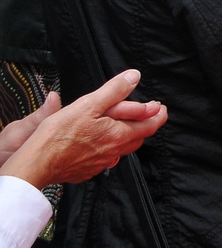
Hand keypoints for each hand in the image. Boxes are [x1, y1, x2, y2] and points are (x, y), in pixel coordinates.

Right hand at [0, 70, 167, 188]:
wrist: (35, 165)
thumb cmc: (58, 136)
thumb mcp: (89, 104)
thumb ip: (114, 90)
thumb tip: (134, 77)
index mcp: (118, 135)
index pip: (150, 126)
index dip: (157, 115)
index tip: (160, 107)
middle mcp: (113, 152)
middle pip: (137, 138)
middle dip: (142, 124)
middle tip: (142, 112)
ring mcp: (100, 164)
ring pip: (120, 149)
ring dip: (124, 136)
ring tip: (119, 125)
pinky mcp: (86, 171)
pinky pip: (104, 158)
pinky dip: (106, 148)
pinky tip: (96, 142)